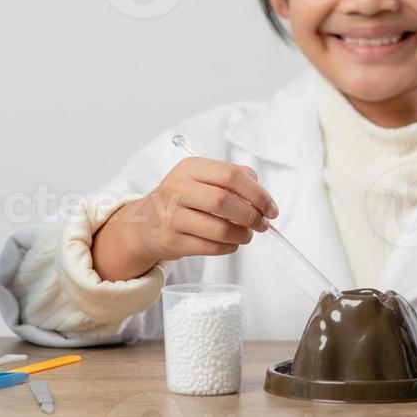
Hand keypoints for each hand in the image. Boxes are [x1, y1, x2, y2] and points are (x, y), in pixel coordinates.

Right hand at [92, 157, 278, 280]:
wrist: (144, 223)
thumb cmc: (182, 199)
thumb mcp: (201, 178)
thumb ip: (233, 177)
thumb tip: (262, 195)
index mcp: (190, 168)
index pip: (231, 175)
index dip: (257, 193)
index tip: (271, 208)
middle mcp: (177, 189)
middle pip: (224, 201)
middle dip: (251, 215)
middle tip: (263, 224)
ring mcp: (171, 217)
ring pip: (219, 228)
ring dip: (242, 234)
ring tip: (247, 234)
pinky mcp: (171, 241)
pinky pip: (210, 247)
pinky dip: (229, 247)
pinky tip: (232, 243)